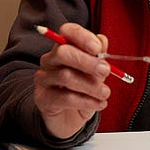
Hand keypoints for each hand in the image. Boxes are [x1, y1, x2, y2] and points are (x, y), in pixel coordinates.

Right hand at [33, 23, 112, 138]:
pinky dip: (86, 101)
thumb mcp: (95, 72)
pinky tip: (99, 104)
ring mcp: (44, 79)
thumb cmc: (83, 89)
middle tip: (106, 71)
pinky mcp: (43, 98)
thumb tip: (102, 40)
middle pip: (63, 52)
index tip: (98, 49)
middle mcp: (50, 60)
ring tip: (105, 93)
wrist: (69, 118)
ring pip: (66, 76)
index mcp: (64, 47)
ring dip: (91, 85)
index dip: (82, 37)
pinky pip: (65, 98)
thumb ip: (99, 56)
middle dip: (87, 61)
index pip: (67, 31)